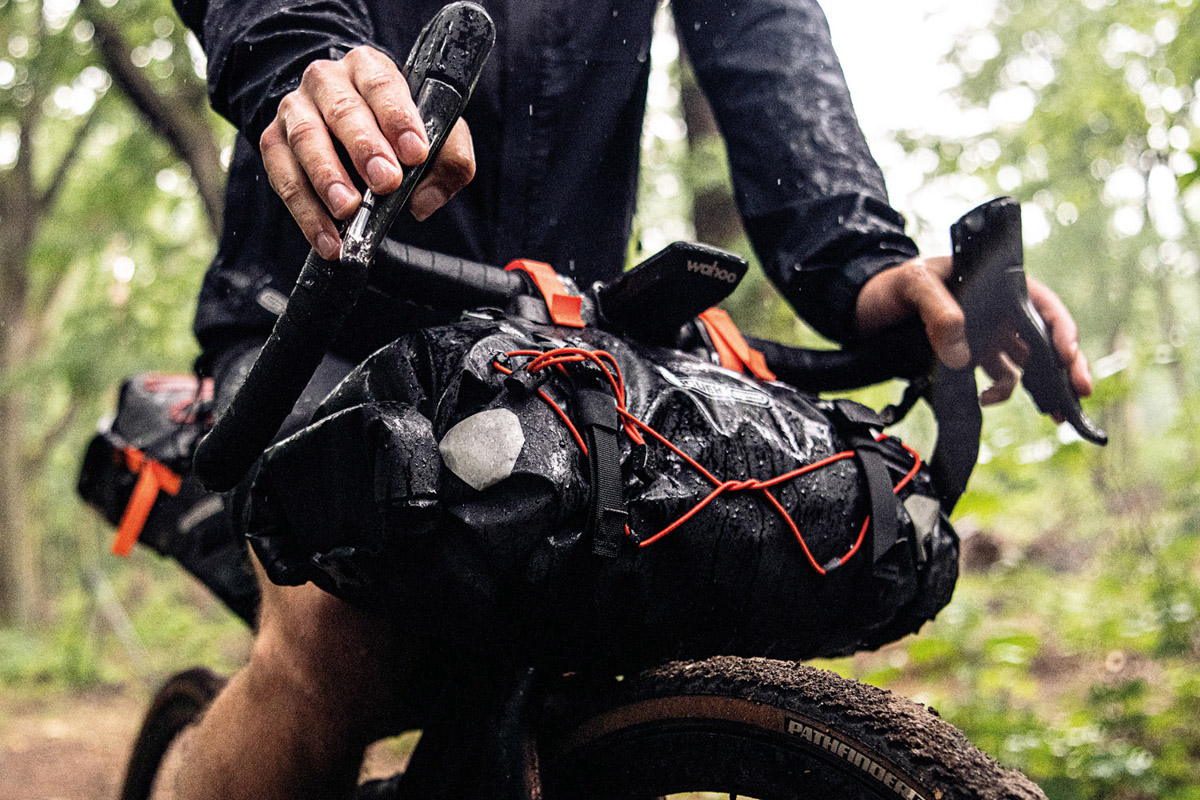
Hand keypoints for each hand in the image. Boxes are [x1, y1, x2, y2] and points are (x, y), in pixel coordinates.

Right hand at [259, 45, 476, 259]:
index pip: (383, 85)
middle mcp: (327, 81)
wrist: (346, 128)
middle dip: (365, 148)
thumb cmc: (396, 131)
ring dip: (328, 178)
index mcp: (369, 68)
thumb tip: (424, 200)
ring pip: (306, 139)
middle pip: (343, 110)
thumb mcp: (433, 135)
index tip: (414, 153)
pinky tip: (327, 238)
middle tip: (386, 182)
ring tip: (348, 210)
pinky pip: (283, 177)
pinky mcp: (273, 143)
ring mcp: (295, 110)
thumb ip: (448, 161)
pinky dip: (306, 212)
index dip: (398, 118)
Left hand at [855, 256, 1093, 405]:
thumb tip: (962, 355)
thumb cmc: (890, 283)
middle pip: (1044, 337)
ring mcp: (986, 335)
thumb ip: (939, 311)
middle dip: (1067, 365)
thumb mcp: (913, 284)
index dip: (1061, 329)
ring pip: (1026, 363)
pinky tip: (985, 400)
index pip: (1041, 303)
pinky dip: (998, 393)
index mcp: (995, 283)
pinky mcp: (968, 357)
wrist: (860, 306)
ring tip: (1056, 413)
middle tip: (1079, 392)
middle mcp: (998, 310)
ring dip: (1042, 387)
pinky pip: (996, 378)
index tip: (1067, 356)